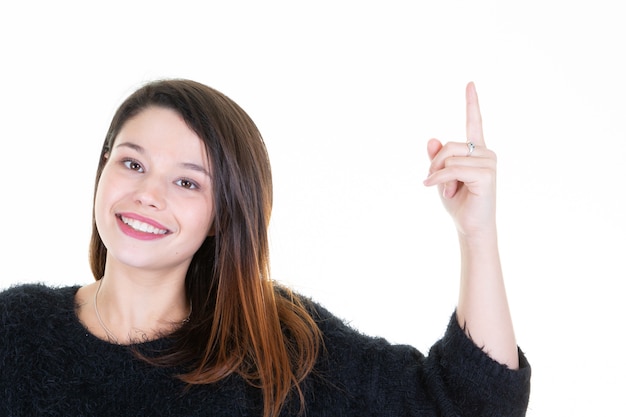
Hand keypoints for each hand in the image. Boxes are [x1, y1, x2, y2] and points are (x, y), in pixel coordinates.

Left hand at [423, 82, 496, 237]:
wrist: (470, 227)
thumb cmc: (459, 203)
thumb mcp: (441, 177)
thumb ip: (437, 158)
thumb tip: (432, 138)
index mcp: (476, 150)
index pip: (474, 122)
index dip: (472, 102)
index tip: (470, 83)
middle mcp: (486, 152)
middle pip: (448, 146)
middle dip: (435, 165)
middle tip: (436, 183)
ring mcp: (489, 162)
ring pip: (448, 158)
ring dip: (439, 176)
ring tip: (448, 192)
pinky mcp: (487, 174)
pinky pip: (452, 169)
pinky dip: (440, 180)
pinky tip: (439, 191)